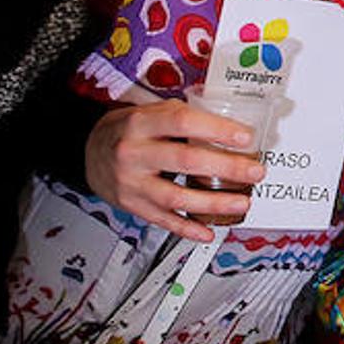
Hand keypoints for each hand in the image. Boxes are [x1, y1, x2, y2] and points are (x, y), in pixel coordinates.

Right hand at [84, 100, 267, 241]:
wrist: (88, 151)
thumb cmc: (128, 130)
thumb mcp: (149, 112)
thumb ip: (183, 116)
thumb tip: (231, 123)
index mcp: (140, 122)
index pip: (182, 122)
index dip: (216, 129)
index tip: (245, 137)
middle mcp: (133, 153)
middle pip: (185, 161)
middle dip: (226, 168)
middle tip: (255, 171)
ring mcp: (131, 182)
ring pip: (177, 197)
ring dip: (214, 203)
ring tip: (243, 202)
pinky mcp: (131, 205)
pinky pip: (163, 220)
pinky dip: (188, 228)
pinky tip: (209, 231)